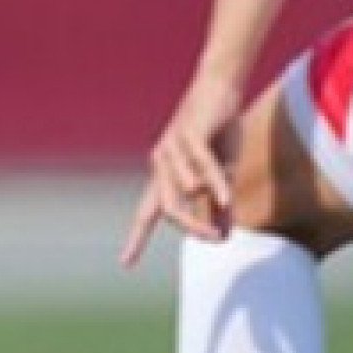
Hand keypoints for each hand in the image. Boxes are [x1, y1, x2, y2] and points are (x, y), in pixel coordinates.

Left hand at [121, 73, 243, 265]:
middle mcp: (161, 162)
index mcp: (165, 174)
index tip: (125, 263)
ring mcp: (172, 147)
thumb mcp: (221, 172)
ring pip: (186, 189)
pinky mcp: (190, 135)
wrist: (221, 89)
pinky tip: (226, 198)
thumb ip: (219, 202)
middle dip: (193, 228)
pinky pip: (201, 168)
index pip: (147, 212)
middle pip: (169, 209)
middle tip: (217, 239)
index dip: (137, 238)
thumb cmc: (219, 132)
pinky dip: (215, 185)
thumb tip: (224, 233)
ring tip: (227, 195)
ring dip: (211, 197)